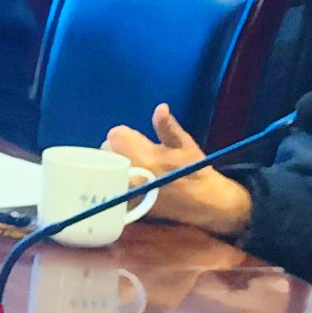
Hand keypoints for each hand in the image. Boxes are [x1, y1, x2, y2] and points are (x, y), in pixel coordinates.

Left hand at [102, 104, 249, 235]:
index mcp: (145, 156)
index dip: (125, 135)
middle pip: (106, 152)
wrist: (205, 203)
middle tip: (135, 154)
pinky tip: (130, 182)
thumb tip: (160, 108)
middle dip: (118, 149)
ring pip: (106, 169)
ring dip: (114, 165)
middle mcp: (132, 174)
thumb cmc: (195, 170)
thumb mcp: (184, 144)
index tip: (136, 140)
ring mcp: (128, 192)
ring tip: (133, 167)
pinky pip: (111, 187)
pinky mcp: (128, 205)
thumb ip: (167, 126)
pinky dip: (115, 182)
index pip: (115, 136)